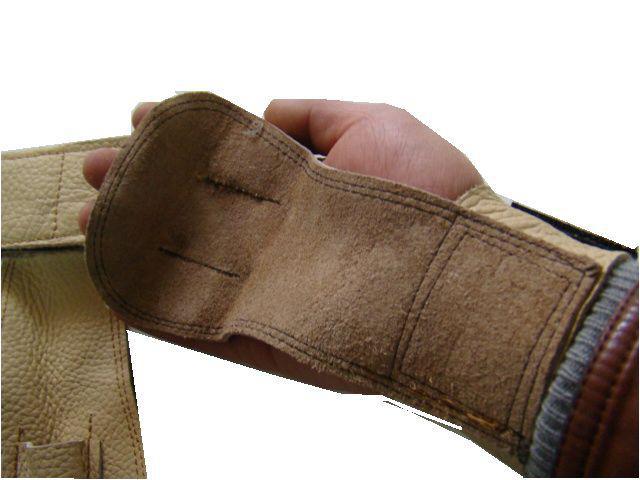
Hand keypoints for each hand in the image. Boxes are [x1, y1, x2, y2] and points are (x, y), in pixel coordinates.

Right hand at [79, 98, 482, 392]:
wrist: (463, 276)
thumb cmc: (434, 192)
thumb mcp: (377, 122)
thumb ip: (315, 113)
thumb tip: (265, 108)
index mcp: (297, 184)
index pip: (224, 159)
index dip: (182, 136)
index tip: (144, 116)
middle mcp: (277, 235)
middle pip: (195, 209)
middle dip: (143, 184)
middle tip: (98, 167)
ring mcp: (269, 286)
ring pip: (186, 264)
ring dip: (136, 242)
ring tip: (92, 219)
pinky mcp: (268, 336)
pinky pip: (201, 326)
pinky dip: (157, 308)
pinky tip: (118, 285)